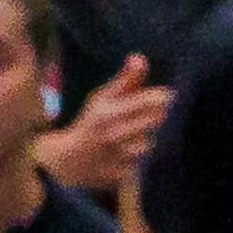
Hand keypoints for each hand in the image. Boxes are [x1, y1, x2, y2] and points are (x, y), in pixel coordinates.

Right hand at [39, 55, 169, 195]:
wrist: (67, 162)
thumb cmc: (89, 124)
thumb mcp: (102, 98)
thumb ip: (125, 79)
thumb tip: (139, 57)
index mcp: (111, 112)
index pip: (152, 102)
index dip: (162, 97)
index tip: (164, 97)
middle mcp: (116, 134)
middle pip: (156, 121)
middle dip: (154, 117)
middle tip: (146, 117)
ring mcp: (119, 158)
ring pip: (149, 143)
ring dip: (143, 140)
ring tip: (130, 138)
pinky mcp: (121, 175)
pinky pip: (141, 164)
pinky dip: (135, 160)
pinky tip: (123, 156)